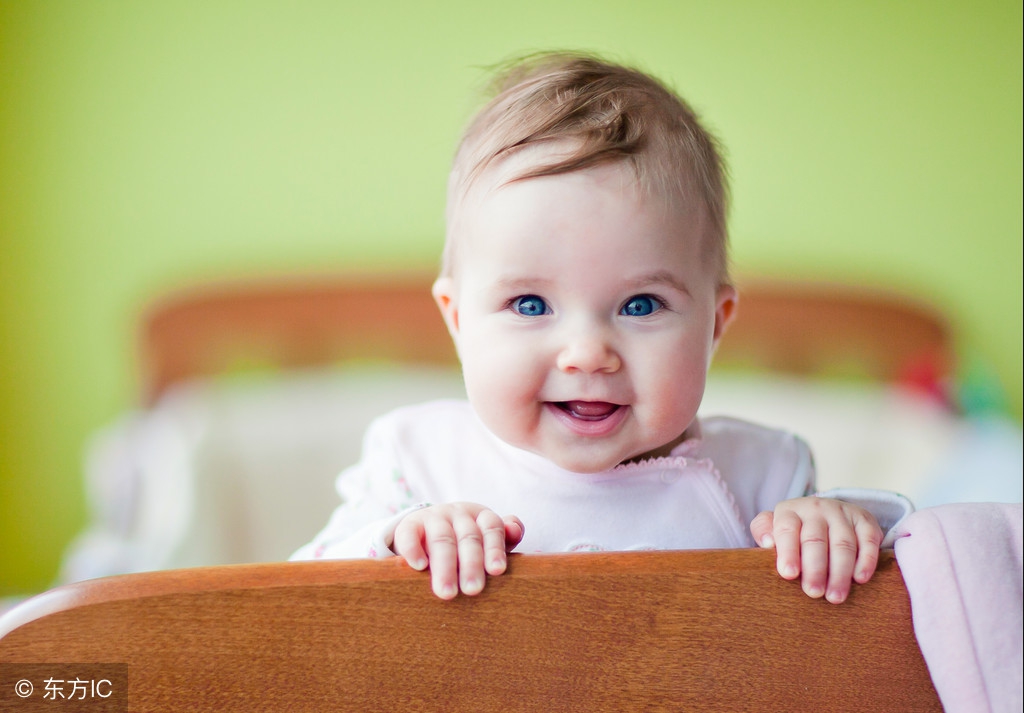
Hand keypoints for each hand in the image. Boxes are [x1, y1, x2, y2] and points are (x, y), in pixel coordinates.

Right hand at [392, 502, 524, 599]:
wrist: (426, 533)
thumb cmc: (465, 545)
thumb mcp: (485, 542)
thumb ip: (504, 538)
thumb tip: (516, 531)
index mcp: (481, 517)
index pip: (492, 528)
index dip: (495, 548)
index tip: (497, 571)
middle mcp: (458, 514)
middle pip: (468, 537)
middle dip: (471, 564)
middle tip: (473, 590)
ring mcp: (434, 517)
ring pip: (441, 539)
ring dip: (445, 566)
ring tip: (447, 593)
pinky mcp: (410, 525)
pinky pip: (410, 534)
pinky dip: (414, 549)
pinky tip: (419, 567)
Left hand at [750, 497, 881, 603]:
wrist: (827, 513)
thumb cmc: (795, 530)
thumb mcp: (774, 527)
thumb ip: (763, 531)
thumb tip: (767, 543)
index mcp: (789, 511)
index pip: (787, 529)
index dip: (788, 552)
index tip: (788, 574)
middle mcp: (815, 508)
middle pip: (815, 540)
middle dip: (815, 568)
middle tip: (814, 593)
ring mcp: (841, 512)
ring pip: (842, 543)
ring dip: (840, 572)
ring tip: (835, 597)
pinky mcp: (864, 519)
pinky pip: (868, 540)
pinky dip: (866, 560)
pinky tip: (860, 579)